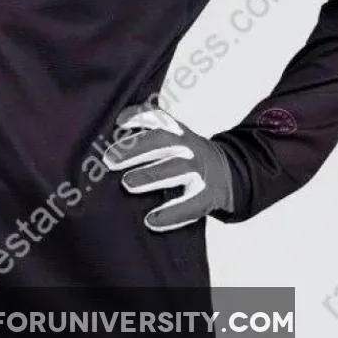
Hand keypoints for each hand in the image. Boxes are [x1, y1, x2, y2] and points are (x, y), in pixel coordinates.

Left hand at [102, 106, 234, 231]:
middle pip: (162, 142)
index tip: (119, 122)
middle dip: (135, 149)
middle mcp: (188, 147)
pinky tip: (151, 221)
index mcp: (177, 131)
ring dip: (150, 175)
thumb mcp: (173, 138)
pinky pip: (189, 205)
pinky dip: (171, 214)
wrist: (228, 174)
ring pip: (175, 169)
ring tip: (127, 184)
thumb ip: (147, 136)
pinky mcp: (207, 196)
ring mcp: (199, 171)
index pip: (158, 117)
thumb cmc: (185, 156)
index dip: (139, 116)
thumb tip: (108, 140)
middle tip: (109, 160)